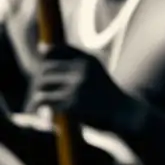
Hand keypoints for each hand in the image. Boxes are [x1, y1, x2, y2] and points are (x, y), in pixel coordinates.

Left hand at [25, 45, 141, 132]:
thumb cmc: (107, 98)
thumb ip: (73, 66)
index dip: (46, 58)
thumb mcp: (95, 75)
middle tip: (39, 98)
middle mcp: (83, 70)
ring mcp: (77, 86)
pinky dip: (38, 109)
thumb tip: (41, 48)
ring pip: (41, 86)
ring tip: (39, 108)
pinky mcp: (72, 103)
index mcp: (89, 61)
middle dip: (39, 84)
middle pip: (45, 70)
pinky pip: (43, 102)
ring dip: (36, 98)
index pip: (57, 50)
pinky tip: (44, 116)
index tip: (44, 69)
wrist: (127, 117)